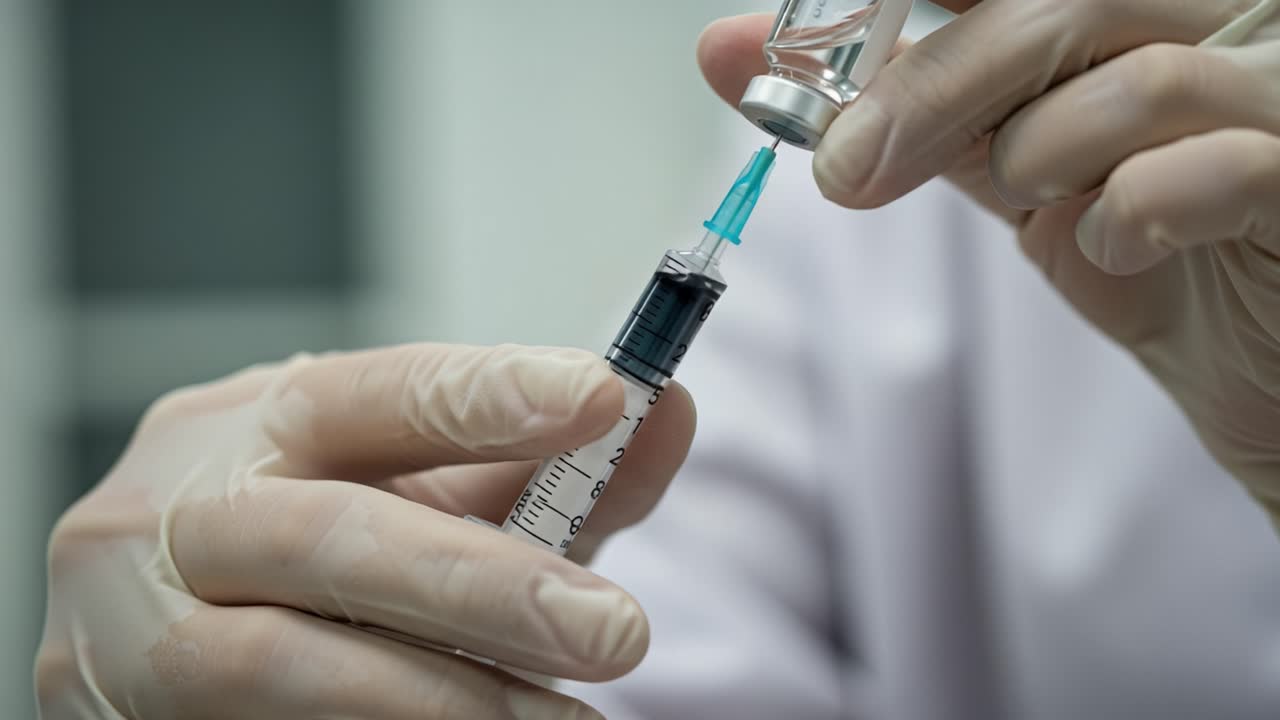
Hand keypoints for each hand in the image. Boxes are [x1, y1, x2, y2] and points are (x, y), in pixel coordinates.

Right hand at [36, 344, 694, 718]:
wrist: (169, 639)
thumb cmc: (318, 551)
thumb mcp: (421, 499)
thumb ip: (536, 467)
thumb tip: (668, 412)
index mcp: (251, 427)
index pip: (371, 393)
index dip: (487, 394)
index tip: (605, 398)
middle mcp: (171, 515)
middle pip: (326, 536)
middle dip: (483, 583)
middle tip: (615, 630)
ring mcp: (129, 631)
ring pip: (287, 665)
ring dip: (445, 699)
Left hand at [699, 2, 1279, 523]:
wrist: (1261, 366)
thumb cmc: (1145, 252)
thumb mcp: (1008, 166)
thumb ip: (894, 104)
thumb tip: (734, 52)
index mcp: (1131, 2)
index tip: (775, 39)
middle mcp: (1217, 13)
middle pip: (1055, 3)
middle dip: (926, 93)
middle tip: (846, 173)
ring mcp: (1277, 84)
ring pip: (1130, 82)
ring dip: (1037, 162)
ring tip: (1038, 207)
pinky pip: (1202, 170)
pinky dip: (1125, 217)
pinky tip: (1120, 246)